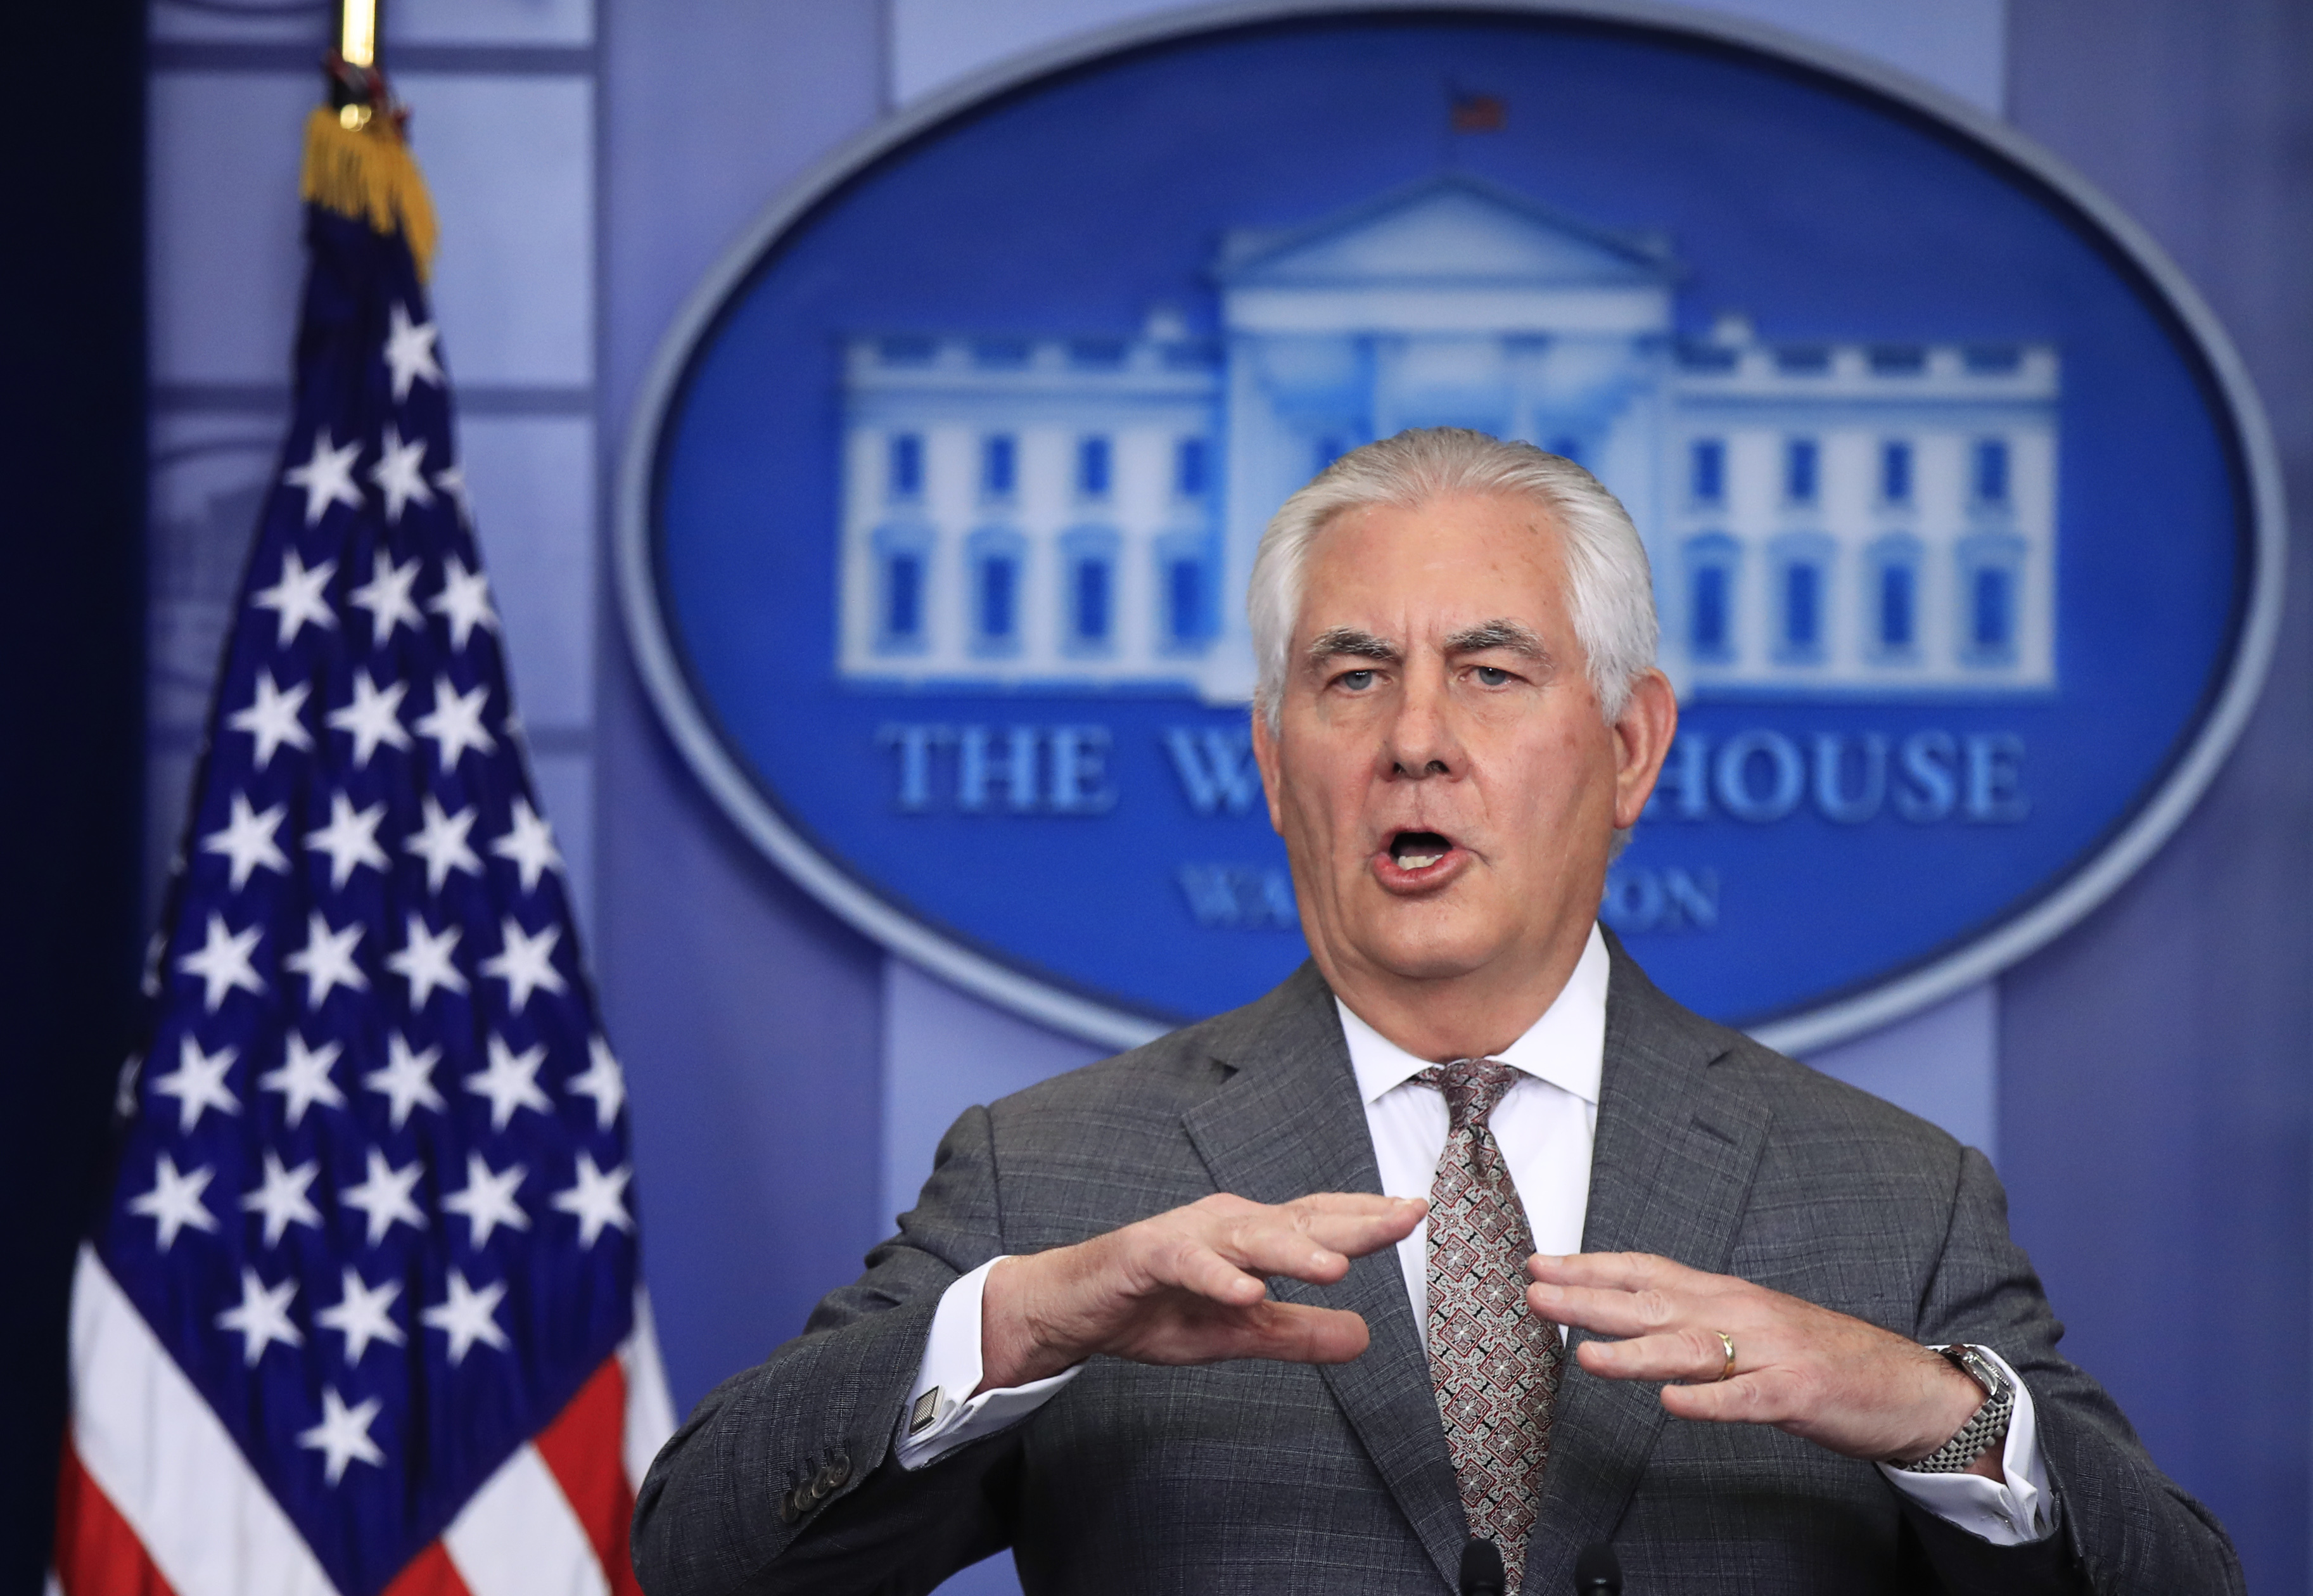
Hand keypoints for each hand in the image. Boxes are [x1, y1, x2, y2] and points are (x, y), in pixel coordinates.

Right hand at [977, 1192, 1426, 1390]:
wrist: (1075, 1308)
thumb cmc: (1156, 1311)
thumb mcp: (1239, 1333)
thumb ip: (1297, 1334)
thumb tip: (1364, 1337)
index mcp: (1251, 1235)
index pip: (1317, 1222)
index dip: (1366, 1218)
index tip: (1417, 1211)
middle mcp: (1225, 1223)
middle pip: (1297, 1220)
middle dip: (1352, 1219)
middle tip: (1405, 1217)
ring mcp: (1186, 1235)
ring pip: (1247, 1237)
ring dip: (1291, 1251)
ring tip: (1336, 1267)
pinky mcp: (1145, 1255)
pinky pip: (1185, 1263)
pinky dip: (1215, 1276)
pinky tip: (1246, 1291)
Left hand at [1526, 1252, 2001, 1477]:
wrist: (1907, 1384)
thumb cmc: (1820, 1358)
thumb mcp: (1749, 1328)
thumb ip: (1694, 1320)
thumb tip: (1628, 1314)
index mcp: (1726, 1297)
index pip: (1647, 1271)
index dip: (1591, 1267)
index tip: (1539, 1264)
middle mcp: (1742, 1314)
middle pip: (1654, 1303)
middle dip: (1589, 1298)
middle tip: (1535, 1293)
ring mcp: (1771, 1352)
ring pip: (1691, 1349)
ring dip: (1635, 1351)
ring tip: (1583, 1354)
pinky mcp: (1800, 1393)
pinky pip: (1747, 1399)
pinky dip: (1709, 1402)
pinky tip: (1672, 1404)